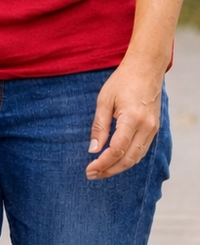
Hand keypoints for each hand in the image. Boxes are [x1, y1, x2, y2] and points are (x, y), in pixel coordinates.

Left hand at [86, 60, 162, 179]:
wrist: (146, 69)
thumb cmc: (122, 81)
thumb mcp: (104, 100)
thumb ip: (99, 126)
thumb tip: (93, 150)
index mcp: (132, 118)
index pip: (116, 149)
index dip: (102, 163)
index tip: (89, 169)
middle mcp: (146, 127)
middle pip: (128, 159)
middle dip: (109, 170)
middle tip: (92, 175)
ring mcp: (153, 129)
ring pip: (136, 158)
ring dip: (118, 167)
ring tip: (101, 171)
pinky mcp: (154, 129)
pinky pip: (141, 150)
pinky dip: (128, 159)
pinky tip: (114, 161)